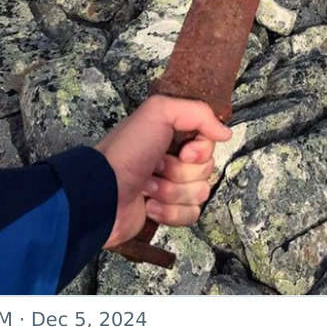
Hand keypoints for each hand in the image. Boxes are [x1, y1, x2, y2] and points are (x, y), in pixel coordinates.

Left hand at [95, 95, 230, 248]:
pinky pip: (191, 214)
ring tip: (147, 188)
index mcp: (171, 134)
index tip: (184, 152)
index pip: (208, 142)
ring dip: (172, 192)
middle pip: (207, 168)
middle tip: (155, 168)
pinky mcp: (167, 213)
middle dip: (181, 172)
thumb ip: (198, 112)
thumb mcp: (159, 112)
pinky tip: (148, 206)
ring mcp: (170, 187)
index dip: (201, 150)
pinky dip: (170, 212)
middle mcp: (172, 158)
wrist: (100, 196)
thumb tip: (226, 133)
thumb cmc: (126, 153)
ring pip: (200, 193)